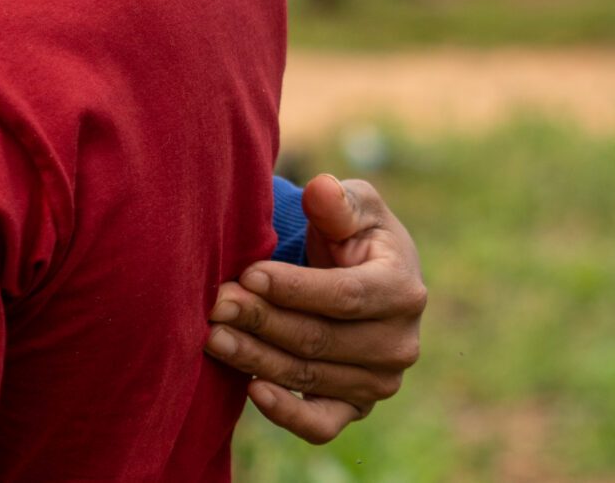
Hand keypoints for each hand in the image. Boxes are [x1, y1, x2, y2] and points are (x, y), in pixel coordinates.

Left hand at [204, 174, 426, 441]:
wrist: (355, 275)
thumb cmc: (349, 232)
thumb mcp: (353, 207)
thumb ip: (338, 201)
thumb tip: (322, 189)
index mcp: (403, 290)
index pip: (345, 297)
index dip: (295, 288)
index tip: (249, 275)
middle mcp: (398, 343)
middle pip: (320, 339)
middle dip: (262, 320)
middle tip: (215, 302)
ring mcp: (378, 380)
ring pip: (309, 376)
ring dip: (256, 358)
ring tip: (211, 335)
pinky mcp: (354, 406)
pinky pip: (322, 424)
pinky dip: (287, 415)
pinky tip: (250, 390)